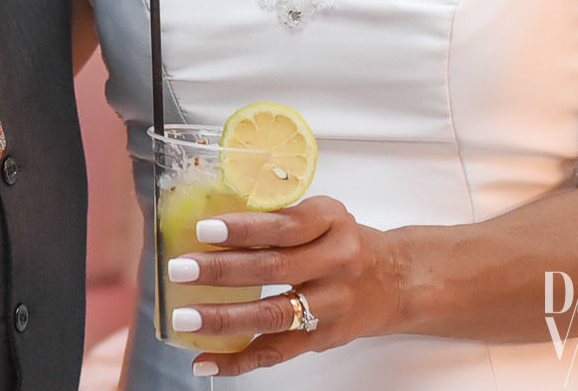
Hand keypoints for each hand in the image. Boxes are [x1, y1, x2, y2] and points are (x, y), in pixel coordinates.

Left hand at [165, 197, 400, 377]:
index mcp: (332, 222)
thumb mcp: (323, 216)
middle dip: (222, 271)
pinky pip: (277, 352)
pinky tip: (206, 361)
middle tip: (181, 269)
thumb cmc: (345, 242)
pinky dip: (238, 360)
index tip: (205, 230)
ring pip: (274, 315)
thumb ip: (280, 219)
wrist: (396, 280)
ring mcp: (331, 305)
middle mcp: (336, 262)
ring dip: (224, 318)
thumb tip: (211, 229)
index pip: (286, 225)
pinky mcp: (323, 338)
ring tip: (185, 316)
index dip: (245, 229)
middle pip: (275, 268)